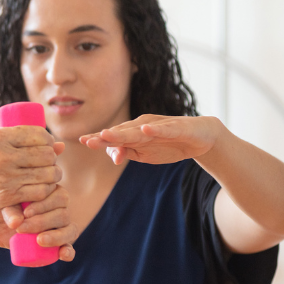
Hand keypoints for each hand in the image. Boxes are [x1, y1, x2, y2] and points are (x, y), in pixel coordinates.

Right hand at [0, 127, 60, 211]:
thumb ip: (22, 141)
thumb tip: (60, 146)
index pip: (38, 135)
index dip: (49, 140)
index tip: (48, 145)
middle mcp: (3, 156)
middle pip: (46, 155)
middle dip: (52, 158)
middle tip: (49, 162)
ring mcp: (6, 177)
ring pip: (47, 174)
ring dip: (53, 175)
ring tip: (50, 174)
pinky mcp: (8, 195)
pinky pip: (40, 191)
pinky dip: (46, 189)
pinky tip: (43, 186)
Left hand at [0, 183, 77, 261]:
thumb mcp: (1, 205)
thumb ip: (9, 210)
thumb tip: (17, 222)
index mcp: (49, 192)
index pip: (59, 195)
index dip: (44, 205)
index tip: (25, 212)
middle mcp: (58, 208)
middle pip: (63, 214)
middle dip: (43, 222)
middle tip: (21, 228)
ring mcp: (59, 226)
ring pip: (69, 230)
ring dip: (56, 236)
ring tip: (39, 240)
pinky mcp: (55, 243)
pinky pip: (68, 247)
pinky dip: (68, 251)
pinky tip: (63, 254)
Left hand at [79, 115, 223, 164]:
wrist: (201, 137)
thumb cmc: (168, 144)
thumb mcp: (145, 154)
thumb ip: (128, 153)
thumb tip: (113, 157)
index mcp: (134, 132)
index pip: (113, 136)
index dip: (98, 139)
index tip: (82, 142)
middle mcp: (143, 126)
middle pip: (121, 132)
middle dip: (104, 137)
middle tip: (88, 141)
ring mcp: (159, 126)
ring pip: (138, 130)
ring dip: (123, 133)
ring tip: (107, 134)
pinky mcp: (177, 128)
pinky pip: (164, 129)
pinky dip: (154, 130)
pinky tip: (145, 130)